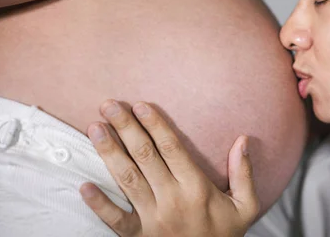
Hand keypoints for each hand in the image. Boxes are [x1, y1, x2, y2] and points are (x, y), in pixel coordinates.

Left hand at [80, 100, 258, 236]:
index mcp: (196, 188)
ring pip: (127, 179)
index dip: (155, 124)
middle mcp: (172, 200)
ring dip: (109, 152)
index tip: (140, 105)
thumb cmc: (224, 234)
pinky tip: (84, 186)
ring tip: (95, 128)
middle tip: (110, 105)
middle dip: (126, 128)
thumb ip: (244, 173)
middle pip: (145, 156)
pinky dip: (99, 204)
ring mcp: (153, 220)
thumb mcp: (245, 206)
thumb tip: (243, 140)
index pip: (172, 148)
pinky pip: (115, 220)